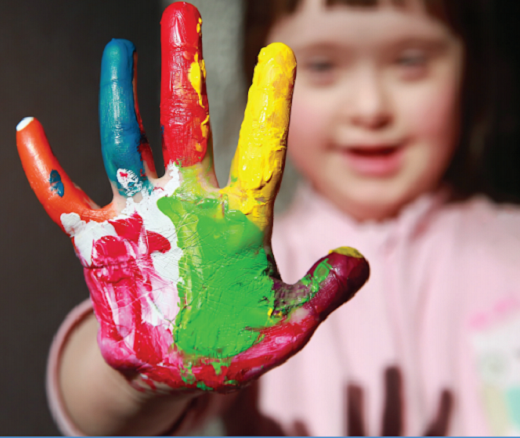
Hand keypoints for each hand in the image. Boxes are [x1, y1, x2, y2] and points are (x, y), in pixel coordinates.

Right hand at [17, 2, 368, 392]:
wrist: (177, 368)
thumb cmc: (232, 346)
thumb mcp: (286, 325)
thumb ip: (322, 294)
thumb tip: (357, 259)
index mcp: (238, 221)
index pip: (259, 150)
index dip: (269, 104)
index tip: (279, 54)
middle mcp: (190, 204)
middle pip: (186, 124)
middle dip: (183, 70)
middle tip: (181, 14)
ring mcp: (143, 217)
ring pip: (126, 143)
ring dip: (119, 99)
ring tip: (120, 50)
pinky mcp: (101, 241)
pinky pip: (65, 197)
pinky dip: (45, 170)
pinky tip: (30, 132)